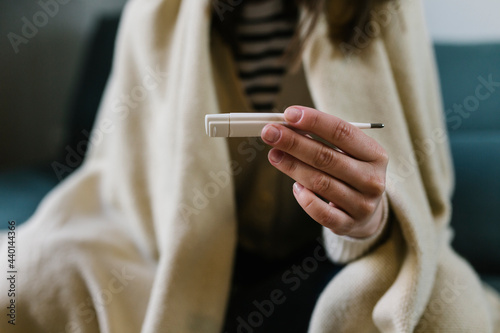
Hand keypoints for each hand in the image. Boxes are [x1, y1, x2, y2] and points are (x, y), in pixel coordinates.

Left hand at [261, 106, 387, 238]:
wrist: (368, 211)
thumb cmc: (351, 172)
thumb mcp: (348, 153)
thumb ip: (323, 139)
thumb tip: (288, 125)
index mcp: (375, 154)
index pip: (343, 132)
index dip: (314, 121)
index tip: (289, 114)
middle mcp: (372, 179)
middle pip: (327, 157)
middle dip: (294, 142)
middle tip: (270, 133)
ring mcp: (362, 205)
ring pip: (320, 183)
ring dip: (292, 166)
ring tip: (274, 154)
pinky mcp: (348, 225)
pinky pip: (320, 212)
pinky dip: (304, 198)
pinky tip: (295, 186)